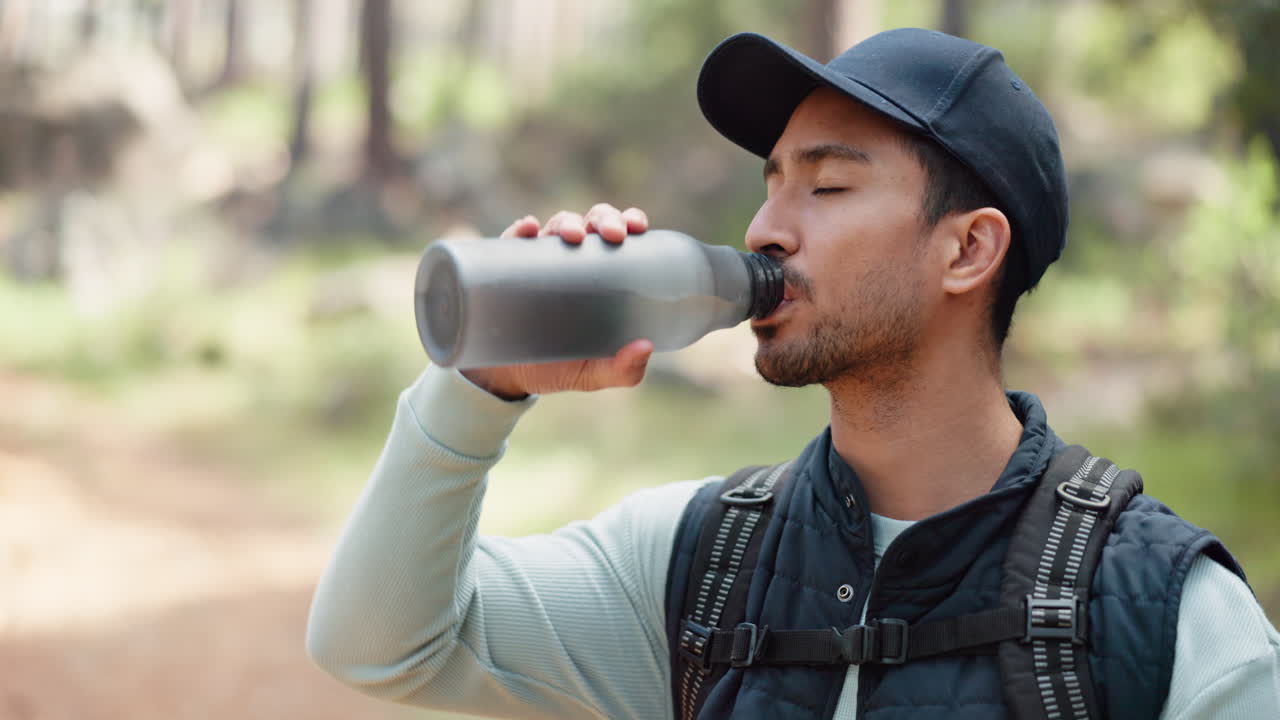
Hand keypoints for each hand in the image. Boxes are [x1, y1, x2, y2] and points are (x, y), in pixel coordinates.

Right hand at [460, 204, 652, 399]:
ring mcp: (539, 262)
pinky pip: (512, 241)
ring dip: (567, 221)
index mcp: (601, 274)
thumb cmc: (558, 367)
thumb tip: (645, 347)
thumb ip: (623, 369)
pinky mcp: (507, 270)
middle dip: (604, 218)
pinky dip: (520, 230)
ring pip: (556, 225)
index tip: (637, 227)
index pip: (619, 235)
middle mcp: (573, 260)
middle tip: (611, 235)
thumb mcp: (594, 373)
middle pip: (591, 223)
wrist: (508, 377)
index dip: (629, 221)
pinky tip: (528, 229)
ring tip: (572, 236)